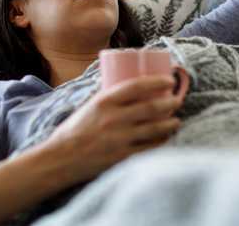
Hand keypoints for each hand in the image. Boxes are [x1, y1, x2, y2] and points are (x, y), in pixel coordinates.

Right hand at [42, 74, 182, 183]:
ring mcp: (118, 139)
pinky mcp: (121, 156)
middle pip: (150, 106)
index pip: (136, 86)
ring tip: (175, 120)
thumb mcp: (90, 106)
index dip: (157, 81)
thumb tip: (133, 88)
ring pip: (154, 128)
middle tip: (177, 100)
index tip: (169, 80)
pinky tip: (165, 137)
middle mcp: (113, 119)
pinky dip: (160, 141)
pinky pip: (148, 148)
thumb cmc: (75, 130)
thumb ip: (110, 98)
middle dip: (170, 102)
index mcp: (104, 102)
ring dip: (170, 123)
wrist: (61, 158)